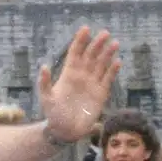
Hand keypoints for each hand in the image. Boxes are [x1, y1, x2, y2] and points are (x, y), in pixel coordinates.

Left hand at [39, 27, 120, 145]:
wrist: (65, 131)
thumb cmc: (53, 114)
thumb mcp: (46, 98)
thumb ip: (45, 83)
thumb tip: (43, 66)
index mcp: (68, 74)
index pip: (75, 52)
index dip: (80, 40)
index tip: (85, 29)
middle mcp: (82, 75)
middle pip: (91, 55)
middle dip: (97, 44)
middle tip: (105, 33)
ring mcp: (92, 83)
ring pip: (101, 64)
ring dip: (108, 53)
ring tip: (114, 43)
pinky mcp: (101, 93)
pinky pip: (108, 79)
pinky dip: (113, 70)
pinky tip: (118, 62)